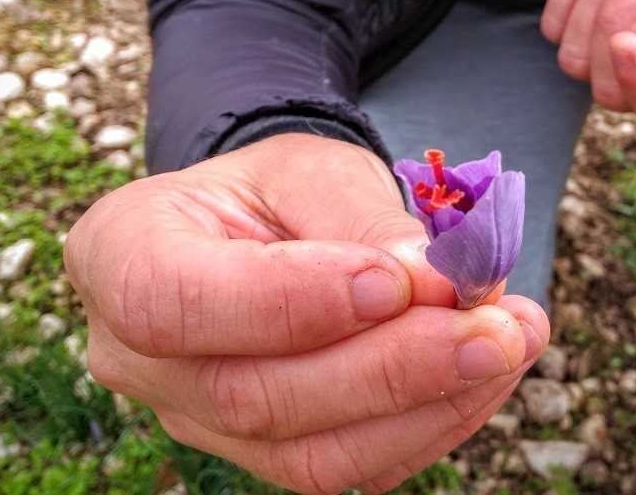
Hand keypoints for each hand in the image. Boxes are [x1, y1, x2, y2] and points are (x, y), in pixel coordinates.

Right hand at [65, 134, 547, 493]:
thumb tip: (442, 288)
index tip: (397, 281)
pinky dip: (434, 423)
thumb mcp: (312, 170)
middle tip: (497, 325)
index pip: (175, 301)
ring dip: (430, 403)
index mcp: (121, 257)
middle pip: (256, 395)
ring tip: (513, 340)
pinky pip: (354, 467)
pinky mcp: (270, 453)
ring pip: (312, 454)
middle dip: (392, 365)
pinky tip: (488, 372)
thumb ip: (365, 223)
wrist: (270, 233)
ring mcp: (202, 421)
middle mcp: (143, 360)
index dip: (290, 302)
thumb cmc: (276, 192)